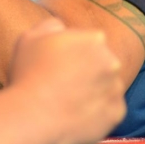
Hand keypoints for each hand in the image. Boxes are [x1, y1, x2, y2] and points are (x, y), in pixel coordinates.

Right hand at [9, 19, 125, 143]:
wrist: (32, 118)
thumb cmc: (27, 75)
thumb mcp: (30, 37)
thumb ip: (52, 25)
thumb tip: (62, 28)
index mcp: (93, 38)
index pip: (90, 42)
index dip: (73, 53)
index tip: (59, 66)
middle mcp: (111, 61)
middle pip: (102, 63)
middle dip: (88, 71)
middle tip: (64, 84)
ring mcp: (116, 88)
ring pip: (108, 87)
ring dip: (94, 91)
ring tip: (68, 102)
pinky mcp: (117, 114)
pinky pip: (110, 110)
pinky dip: (98, 112)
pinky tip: (76, 115)